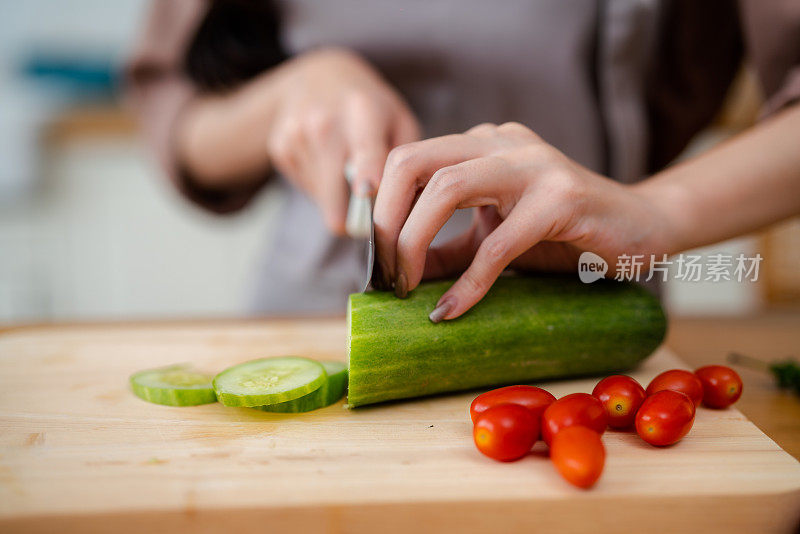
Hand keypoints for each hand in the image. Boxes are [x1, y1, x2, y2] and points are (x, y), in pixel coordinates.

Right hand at [266, 48, 418, 233]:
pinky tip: (328, 162)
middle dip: (353, 217)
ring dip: (339, 196)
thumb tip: (396, 210)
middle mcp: (324, 122)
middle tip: (370, 218)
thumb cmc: (372, 109)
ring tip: (346, 168)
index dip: (366, 180)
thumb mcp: (400, 121)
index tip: (369, 197)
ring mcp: (296, 134)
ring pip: (322, 200)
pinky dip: (321, 187)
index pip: (364, 152)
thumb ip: (404, 162)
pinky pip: (307, 191)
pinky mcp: (279, 148)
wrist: (320, 77)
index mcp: (363, 110)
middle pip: (334, 193)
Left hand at [373, 122, 674, 321]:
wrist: (644, 229)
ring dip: (414, 243)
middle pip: (413, 163)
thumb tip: (397, 274)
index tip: (378, 261)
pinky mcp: (562, 197)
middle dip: (387, 223)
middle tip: (386, 274)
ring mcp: (532, 164)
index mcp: (480, 145)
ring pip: (447, 188)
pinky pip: (498, 241)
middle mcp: (501, 142)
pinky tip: (453, 311)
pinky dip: (469, 283)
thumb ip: (448, 249)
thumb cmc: (565, 235)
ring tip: (408, 288)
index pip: (407, 160)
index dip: (381, 210)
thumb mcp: (493, 239)